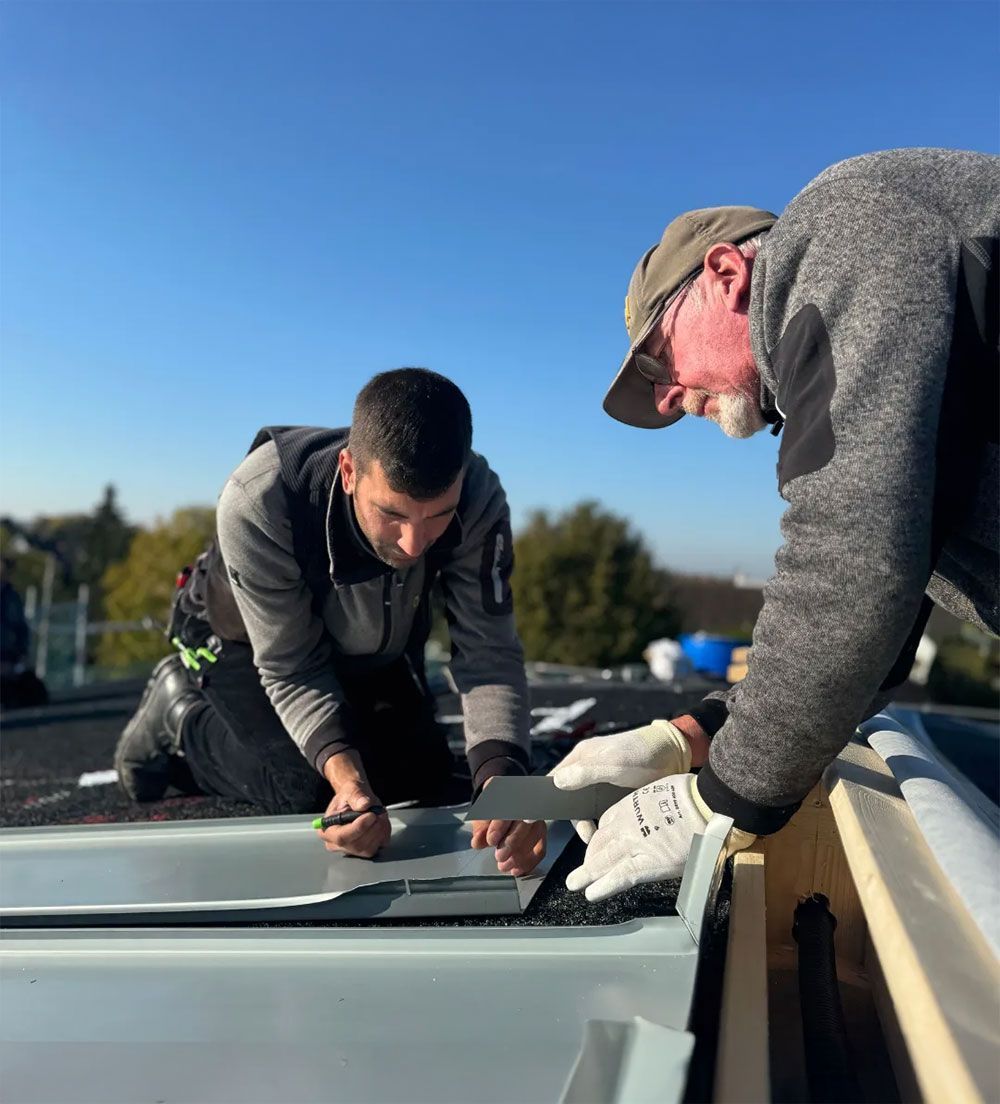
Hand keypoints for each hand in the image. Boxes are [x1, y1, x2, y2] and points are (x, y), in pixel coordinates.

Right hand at [317, 756, 390, 857]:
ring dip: (379, 828)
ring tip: (378, 814)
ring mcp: (352, 849)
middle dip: (372, 827)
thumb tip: (363, 804)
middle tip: (377, 811)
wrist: (357, 798)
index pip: (341, 837)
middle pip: (357, 845)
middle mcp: (337, 844)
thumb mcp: (351, 789)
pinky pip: (380, 845)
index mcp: (327, 830)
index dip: (358, 828)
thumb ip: (356, 796)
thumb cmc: (349, 797)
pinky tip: (379, 821)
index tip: (371, 815)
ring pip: (370, 848)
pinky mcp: (366, 851)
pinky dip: (384, 832)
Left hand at [470, 777, 546, 876]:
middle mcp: (527, 807)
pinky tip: (517, 869)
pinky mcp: (540, 834)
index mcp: (510, 798)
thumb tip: (478, 842)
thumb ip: (480, 828)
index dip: (500, 826)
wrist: (503, 804)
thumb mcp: (481, 816)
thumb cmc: (492, 810)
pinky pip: (540, 848)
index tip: (491, 840)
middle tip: (499, 856)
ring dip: (520, 855)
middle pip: (524, 824)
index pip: (508, 810)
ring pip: (535, 836)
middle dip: (512, 843)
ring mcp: (536, 820)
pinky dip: (529, 862)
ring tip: (504, 866)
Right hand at [550, 720, 692, 842]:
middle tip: (587, 835)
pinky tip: (609, 833)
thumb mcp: (612, 762)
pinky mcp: (616, 795)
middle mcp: (589, 770)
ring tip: (599, 837)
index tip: (540, 816)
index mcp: (582, 757)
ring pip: (586, 808)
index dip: (546, 797)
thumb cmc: (642, 752)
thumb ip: (585, 772)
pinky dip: (603, 824)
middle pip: (570, 799)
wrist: (675, 754)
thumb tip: (557, 782)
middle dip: (575, 819)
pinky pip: (602, 812)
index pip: (555, 778)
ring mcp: (603, 784)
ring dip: (590, 824)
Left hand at [565, 773, 753, 902]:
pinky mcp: (647, 862)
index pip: (605, 825)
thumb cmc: (690, 796)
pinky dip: (604, 886)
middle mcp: (626, 825)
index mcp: (629, 806)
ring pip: (603, 861)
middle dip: (589, 859)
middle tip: (580, 871)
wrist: (705, 804)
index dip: (598, 839)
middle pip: (600, 844)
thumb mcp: (659, 792)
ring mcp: (634, 844)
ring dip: (586, 874)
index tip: (596, 847)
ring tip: (575, 883)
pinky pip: (620, 876)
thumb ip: (648, 807)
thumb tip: (655, 816)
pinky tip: (592, 893)